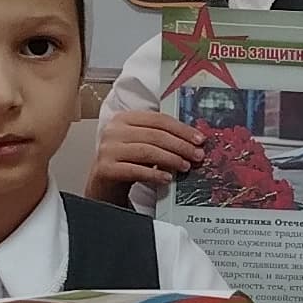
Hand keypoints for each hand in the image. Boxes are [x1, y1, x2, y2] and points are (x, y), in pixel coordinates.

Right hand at [89, 109, 204, 201]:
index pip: (158, 119)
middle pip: (155, 135)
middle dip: (180, 145)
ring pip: (147, 151)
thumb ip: (161, 138)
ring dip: (171, 159)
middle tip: (197, 155)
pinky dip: (154, 174)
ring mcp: (108, 149)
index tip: (199, 139)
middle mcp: (114, 131)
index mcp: (124, 119)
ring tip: (185, 166)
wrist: (103, 184)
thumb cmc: (126, 162)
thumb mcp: (142, 144)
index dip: (182, 129)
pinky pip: (135, 170)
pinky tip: (167, 178)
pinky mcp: (105, 168)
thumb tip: (193, 142)